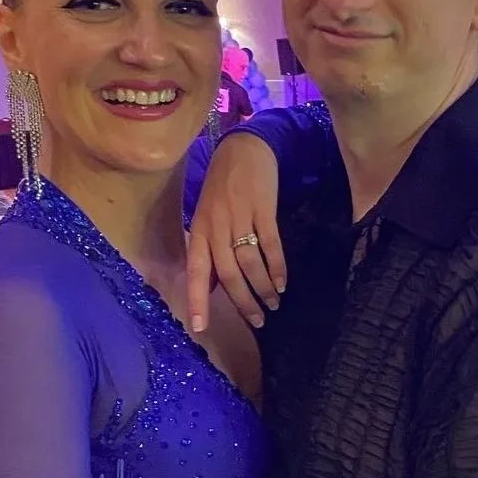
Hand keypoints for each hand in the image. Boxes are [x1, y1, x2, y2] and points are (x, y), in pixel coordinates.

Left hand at [186, 133, 285, 331]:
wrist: (244, 148)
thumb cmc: (224, 186)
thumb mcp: (208, 217)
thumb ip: (210, 250)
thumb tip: (212, 287)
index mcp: (199, 230)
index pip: (195, 271)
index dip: (197, 300)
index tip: (199, 328)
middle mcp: (216, 226)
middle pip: (228, 273)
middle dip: (243, 302)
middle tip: (258, 322)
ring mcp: (239, 216)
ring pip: (249, 263)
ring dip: (262, 288)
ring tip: (273, 304)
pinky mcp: (262, 208)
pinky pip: (270, 244)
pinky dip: (277, 267)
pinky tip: (282, 282)